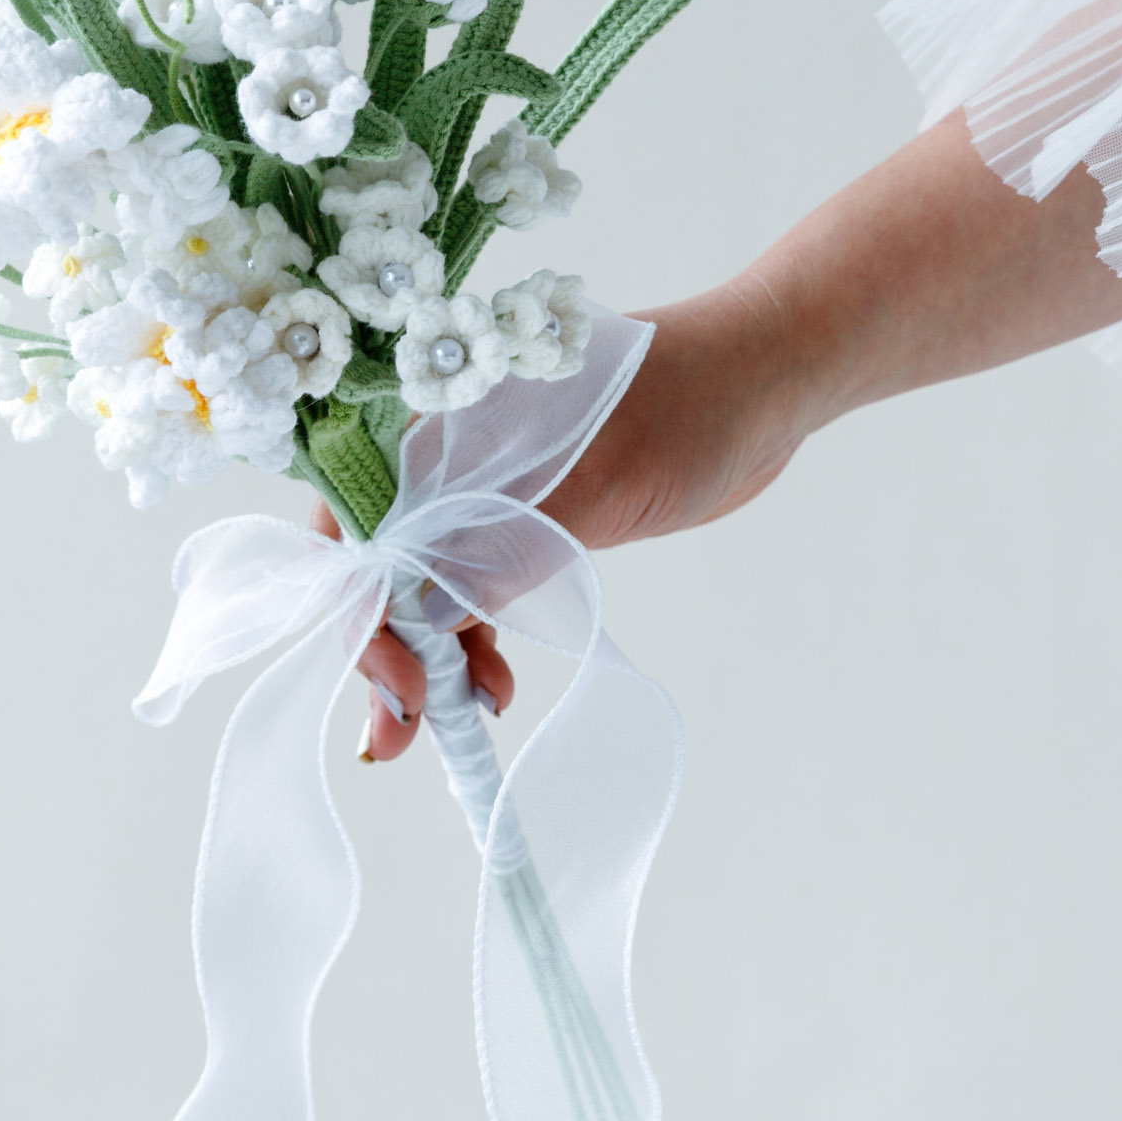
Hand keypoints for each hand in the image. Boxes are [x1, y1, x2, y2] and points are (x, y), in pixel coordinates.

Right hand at [312, 282, 811, 760]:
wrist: (763, 381)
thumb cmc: (683, 406)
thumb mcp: (590, 489)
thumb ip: (496, 553)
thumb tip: (416, 627)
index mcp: (436, 423)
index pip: (358, 529)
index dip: (361, 615)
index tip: (403, 689)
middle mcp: (444, 455)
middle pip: (379, 564)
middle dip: (385, 652)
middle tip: (397, 739)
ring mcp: (483, 487)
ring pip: (426, 584)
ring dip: (432, 658)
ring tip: (460, 722)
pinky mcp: (526, 516)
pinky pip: (474, 586)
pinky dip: (475, 640)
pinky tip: (493, 686)